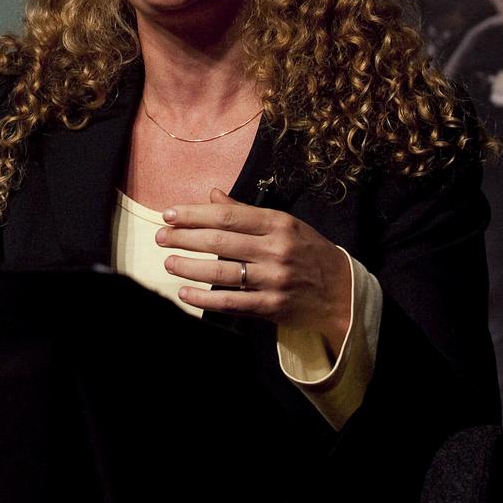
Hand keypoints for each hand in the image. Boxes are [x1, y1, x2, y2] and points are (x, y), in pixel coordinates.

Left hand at [157, 188, 351, 351]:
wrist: (342, 291)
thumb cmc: (308, 251)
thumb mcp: (284, 224)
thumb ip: (245, 212)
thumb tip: (212, 195)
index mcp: (278, 223)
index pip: (227, 216)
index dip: (194, 214)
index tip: (169, 214)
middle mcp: (276, 249)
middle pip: (220, 242)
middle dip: (185, 238)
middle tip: (160, 237)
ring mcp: (274, 279)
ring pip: (222, 272)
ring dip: (189, 267)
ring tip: (169, 262)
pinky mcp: (272, 306)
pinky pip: (232, 302)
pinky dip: (205, 298)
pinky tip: (185, 293)